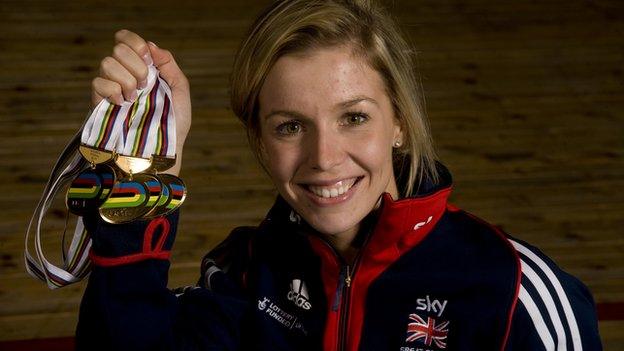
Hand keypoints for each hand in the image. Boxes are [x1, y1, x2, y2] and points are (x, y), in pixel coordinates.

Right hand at [92, 29, 190, 175]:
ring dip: (126, 79)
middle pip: (117, 49)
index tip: (147, 59)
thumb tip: (151, 45)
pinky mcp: (99, 104)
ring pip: (106, 63)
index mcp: (142, 69)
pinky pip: (97, 83)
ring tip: (136, 98)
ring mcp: (111, 89)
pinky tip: (123, 104)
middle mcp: (124, 75)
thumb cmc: (174, 124)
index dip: (134, 42)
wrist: (163, 152)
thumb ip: (169, 64)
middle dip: (136, 65)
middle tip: (146, 85)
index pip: (126, 39)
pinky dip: (112, 90)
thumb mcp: (180, 91)